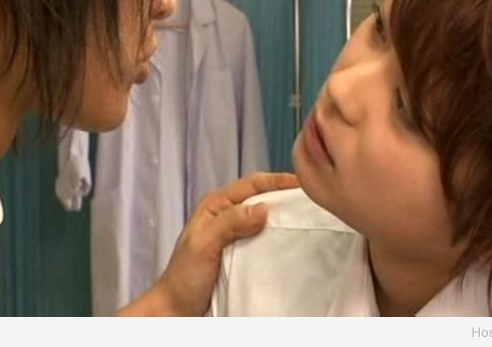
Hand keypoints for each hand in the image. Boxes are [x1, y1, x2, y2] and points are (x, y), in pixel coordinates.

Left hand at [116, 171, 298, 315]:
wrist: (177, 311)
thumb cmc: (184, 277)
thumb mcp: (203, 244)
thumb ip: (229, 223)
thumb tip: (263, 208)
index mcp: (216, 205)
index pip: (253, 184)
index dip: (278, 180)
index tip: (303, 183)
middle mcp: (228, 216)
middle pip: (263, 198)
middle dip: (286, 197)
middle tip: (314, 199)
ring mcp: (236, 236)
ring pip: (267, 220)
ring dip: (286, 219)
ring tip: (311, 219)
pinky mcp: (243, 255)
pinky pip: (266, 241)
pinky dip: (281, 240)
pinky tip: (295, 244)